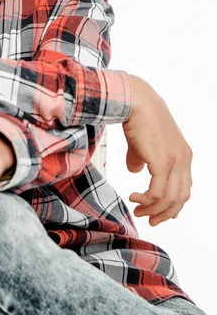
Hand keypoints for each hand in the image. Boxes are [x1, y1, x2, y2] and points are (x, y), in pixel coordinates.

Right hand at [124, 75, 192, 226]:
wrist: (137, 101)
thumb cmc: (139, 116)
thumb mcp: (143, 143)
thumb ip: (141, 158)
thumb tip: (134, 171)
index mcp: (183, 154)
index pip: (185, 187)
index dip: (174, 204)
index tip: (161, 213)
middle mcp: (183, 159)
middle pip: (180, 197)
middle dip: (164, 213)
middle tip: (149, 219)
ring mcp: (174, 161)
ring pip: (169, 198)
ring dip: (153, 209)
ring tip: (138, 209)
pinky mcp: (162, 161)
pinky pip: (157, 191)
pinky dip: (147, 199)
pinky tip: (135, 197)